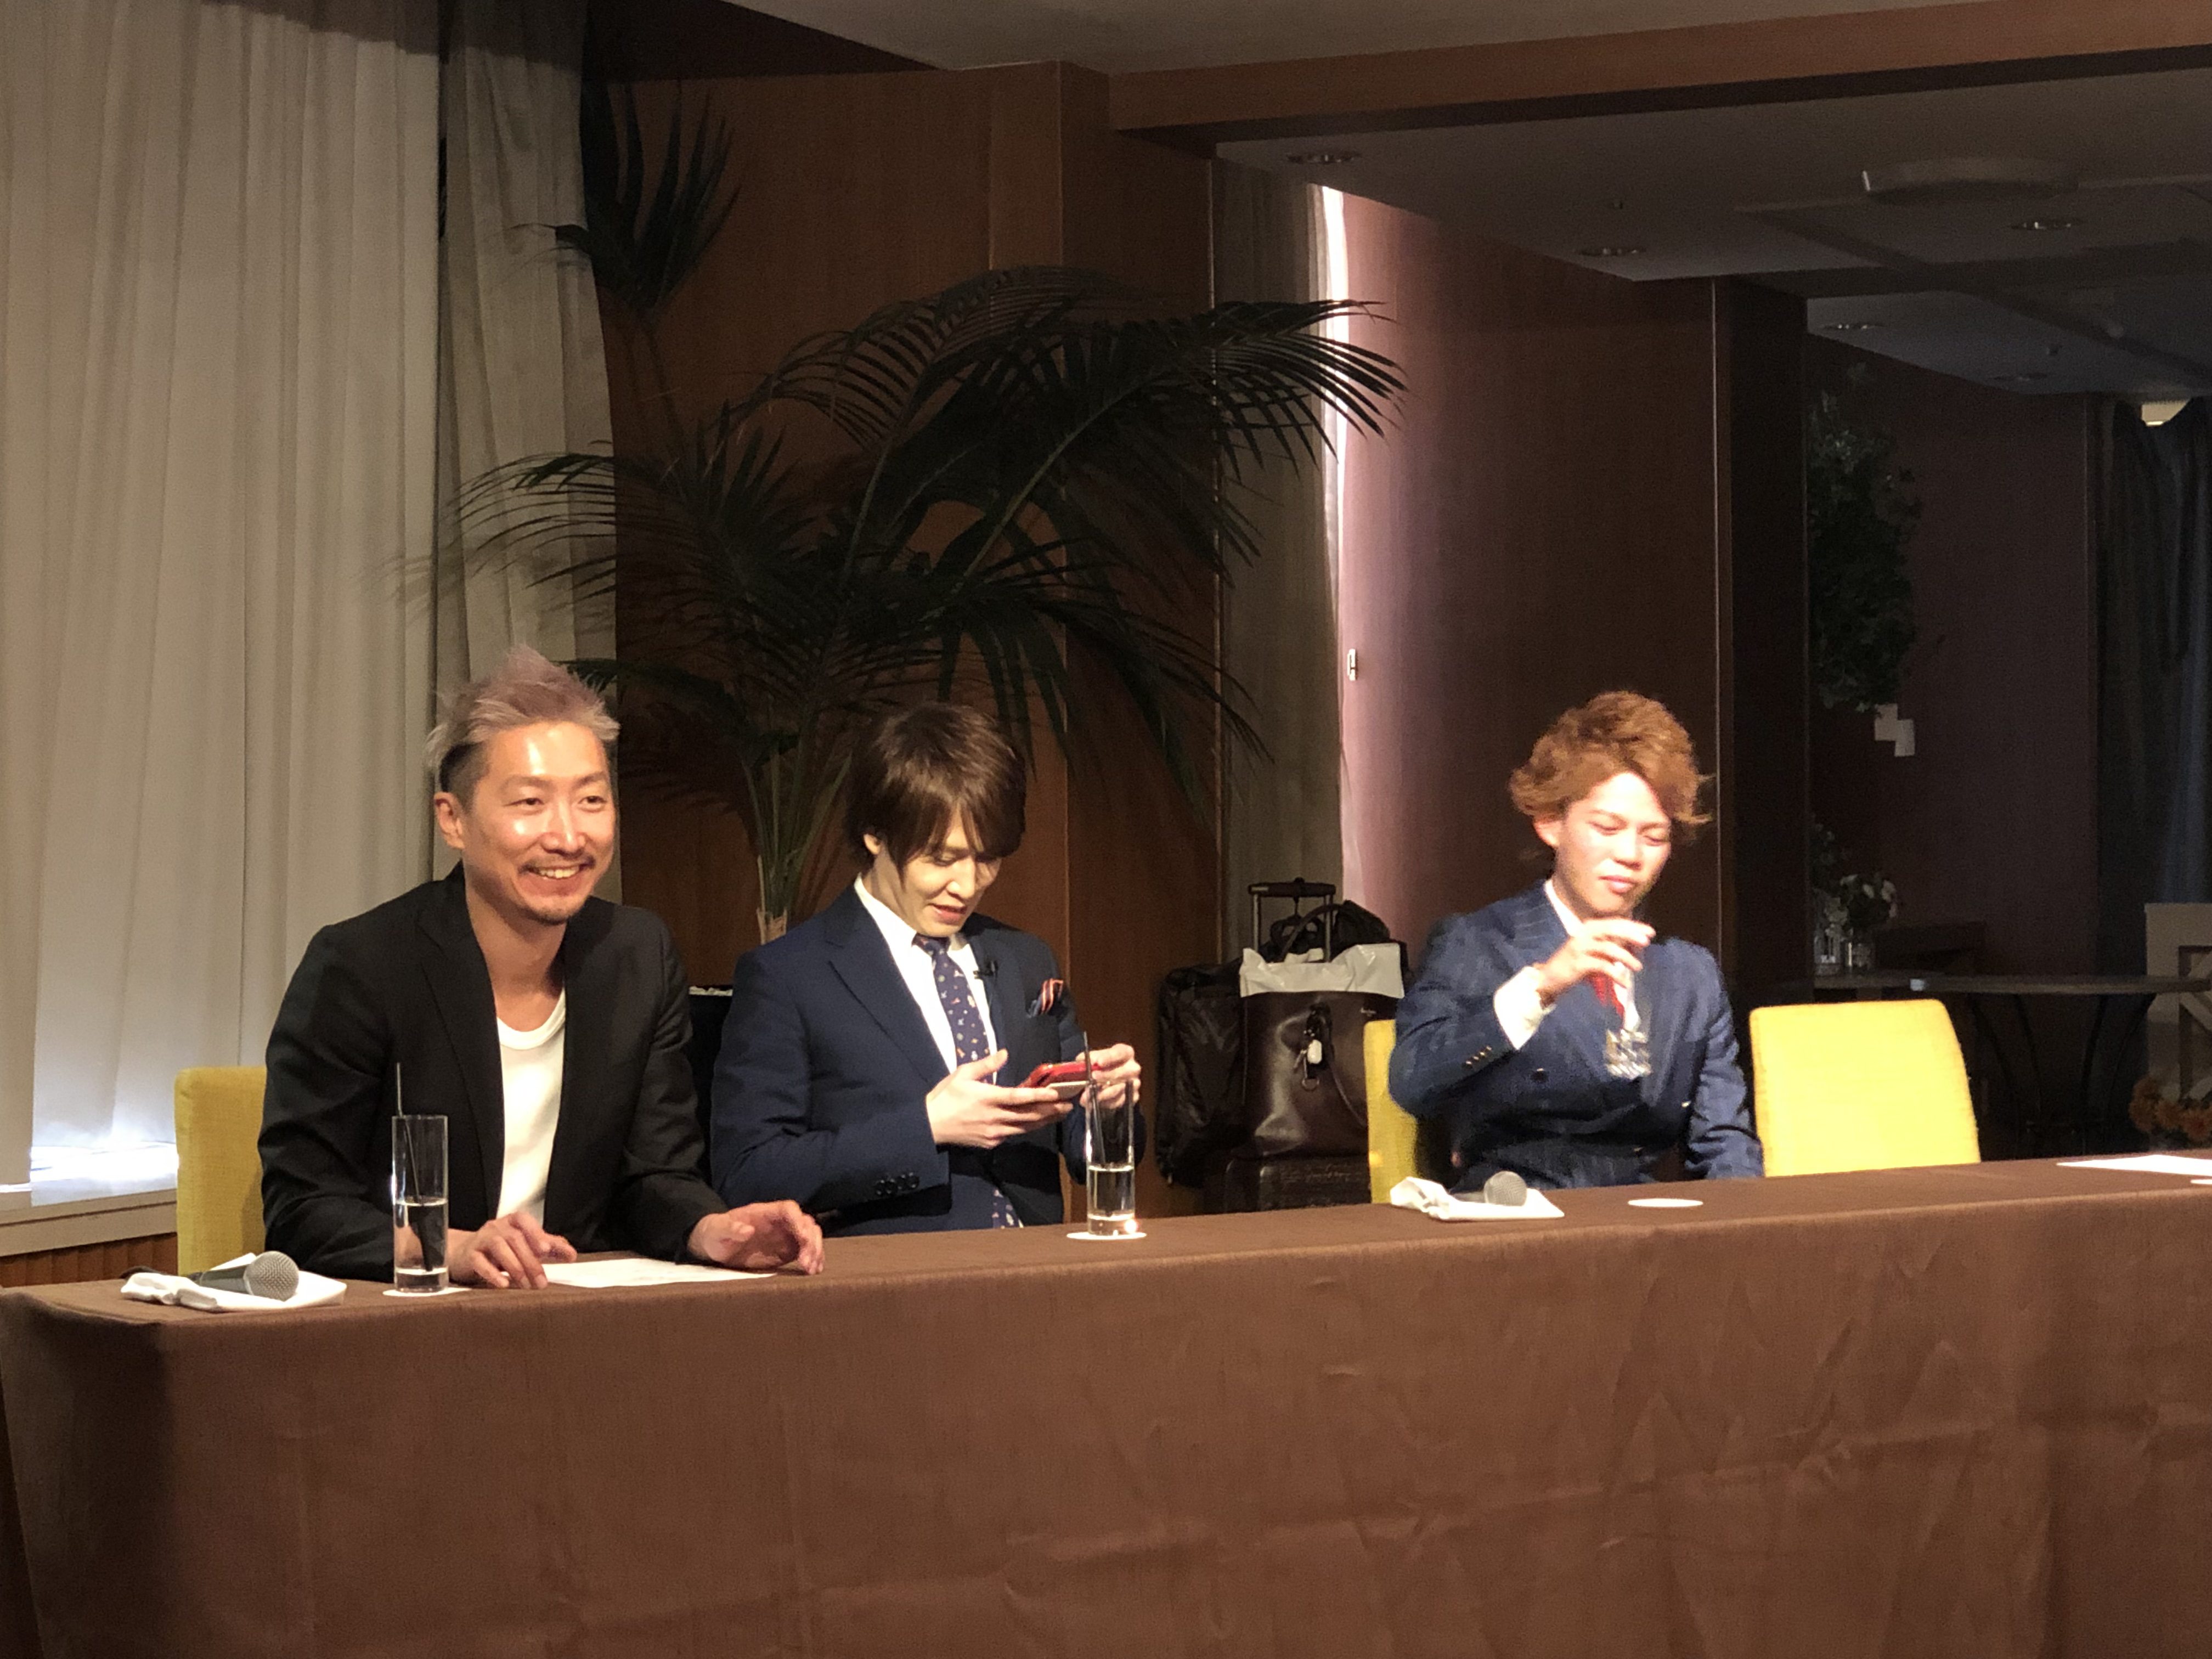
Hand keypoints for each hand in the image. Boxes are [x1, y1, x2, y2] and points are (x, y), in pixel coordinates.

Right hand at [447, 1211, 577, 1288]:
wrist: (465, 1253)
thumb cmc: (501, 1249)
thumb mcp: (525, 1244)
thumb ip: (549, 1247)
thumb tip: (571, 1255)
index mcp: (513, 1222)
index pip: (525, 1222)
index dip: (536, 1234)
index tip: (547, 1250)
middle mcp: (497, 1227)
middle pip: (514, 1239)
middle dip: (530, 1261)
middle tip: (541, 1282)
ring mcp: (481, 1240)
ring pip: (498, 1247)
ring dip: (515, 1268)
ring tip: (526, 1285)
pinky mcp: (470, 1256)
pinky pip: (479, 1262)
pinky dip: (492, 1273)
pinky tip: (503, 1284)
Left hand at [688, 1202, 824, 1274]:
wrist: (714, 1246)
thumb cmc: (715, 1234)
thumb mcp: (717, 1230)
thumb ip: (730, 1228)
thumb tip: (747, 1229)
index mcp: (764, 1212)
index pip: (789, 1210)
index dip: (799, 1221)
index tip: (804, 1238)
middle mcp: (779, 1222)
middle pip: (806, 1223)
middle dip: (811, 1241)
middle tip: (807, 1262)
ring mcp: (785, 1236)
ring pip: (810, 1236)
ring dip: (815, 1251)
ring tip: (812, 1269)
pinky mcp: (786, 1251)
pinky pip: (806, 1252)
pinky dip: (813, 1259)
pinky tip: (813, 1271)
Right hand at [925, 1048, 1067, 1147]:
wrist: (930, 1126)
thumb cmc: (946, 1096)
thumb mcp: (963, 1074)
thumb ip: (986, 1064)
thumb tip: (1005, 1053)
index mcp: (989, 1098)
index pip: (1020, 1097)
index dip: (1040, 1096)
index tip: (1057, 1093)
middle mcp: (995, 1117)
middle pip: (1029, 1115)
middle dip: (1051, 1110)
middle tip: (1069, 1105)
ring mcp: (995, 1132)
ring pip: (1026, 1127)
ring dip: (1044, 1120)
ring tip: (1060, 1113)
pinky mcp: (991, 1142)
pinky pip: (1014, 1134)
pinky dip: (1027, 1127)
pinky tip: (1037, 1122)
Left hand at [1081, 1043, 1141, 1108]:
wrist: (1105, 1080)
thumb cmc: (1101, 1065)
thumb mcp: (1094, 1057)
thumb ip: (1090, 1057)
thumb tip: (1090, 1061)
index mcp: (1126, 1053)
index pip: (1120, 1053)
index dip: (1109, 1058)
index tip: (1098, 1062)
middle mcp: (1133, 1068)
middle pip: (1121, 1073)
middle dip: (1105, 1076)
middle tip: (1092, 1078)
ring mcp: (1134, 1083)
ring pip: (1119, 1089)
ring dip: (1102, 1093)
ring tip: (1087, 1095)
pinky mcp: (1132, 1097)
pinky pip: (1119, 1101)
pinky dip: (1105, 1102)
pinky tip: (1094, 1101)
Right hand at [1531, 919, 1653, 1006]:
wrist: (1549, 978)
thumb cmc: (1575, 964)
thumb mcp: (1596, 951)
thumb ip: (1613, 946)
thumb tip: (1636, 943)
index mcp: (1589, 928)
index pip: (1615, 923)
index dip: (1634, 926)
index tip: (1650, 932)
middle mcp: (1584, 933)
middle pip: (1612, 930)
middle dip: (1631, 935)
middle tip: (1646, 942)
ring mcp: (1580, 947)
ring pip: (1608, 948)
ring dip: (1626, 957)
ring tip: (1637, 967)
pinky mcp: (1578, 963)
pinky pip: (1602, 966)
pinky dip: (1615, 974)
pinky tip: (1624, 982)